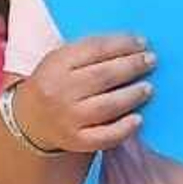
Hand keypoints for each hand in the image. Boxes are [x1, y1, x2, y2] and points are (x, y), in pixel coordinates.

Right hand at [15, 35, 154, 154]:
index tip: (142, 42)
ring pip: (107, 105)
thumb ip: (90, 52)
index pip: (94, 49)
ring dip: (133, 95)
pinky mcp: (76, 140)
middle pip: (103, 76)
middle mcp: (60, 91)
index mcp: (55, 65)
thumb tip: (132, 45)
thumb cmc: (56, 84)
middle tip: (150, 60)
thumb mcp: (61, 61)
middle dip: (132, 66)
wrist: (31, 120)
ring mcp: (68, 118)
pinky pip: (105, 136)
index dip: (121, 44)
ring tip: (148, 87)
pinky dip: (125, 128)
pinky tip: (139, 119)